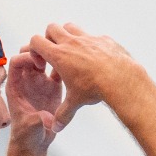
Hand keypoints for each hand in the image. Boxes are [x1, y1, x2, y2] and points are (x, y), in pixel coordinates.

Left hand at [6, 49, 67, 150]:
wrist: (35, 142)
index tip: (38, 63)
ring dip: (51, 55)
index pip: (16, 62)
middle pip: (28, 54)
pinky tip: (70, 68)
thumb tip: (47, 119)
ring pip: (43, 59)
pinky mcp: (52, 86)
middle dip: (38, 52)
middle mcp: (27, 81)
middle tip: (50, 59)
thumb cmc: (26, 135)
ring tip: (62, 59)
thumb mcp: (30, 127)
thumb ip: (36, 120)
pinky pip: (56, 70)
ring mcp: (40, 82)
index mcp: (16, 86)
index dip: (26, 58)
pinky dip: (62, 65)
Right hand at [22, 22, 142, 116]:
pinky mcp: (103, 38)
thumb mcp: (75, 102)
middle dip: (49, 39)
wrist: (120, 78)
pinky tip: (94, 59)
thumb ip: (63, 115)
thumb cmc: (95, 88)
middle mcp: (71, 42)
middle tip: (55, 55)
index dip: (34, 50)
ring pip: (70, 26)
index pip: (36, 41)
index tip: (42, 63)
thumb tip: (55, 128)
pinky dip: (89, 43)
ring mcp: (87, 38)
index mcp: (59, 55)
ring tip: (73, 53)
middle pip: (51, 28)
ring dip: (68, 35)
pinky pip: (91, 35)